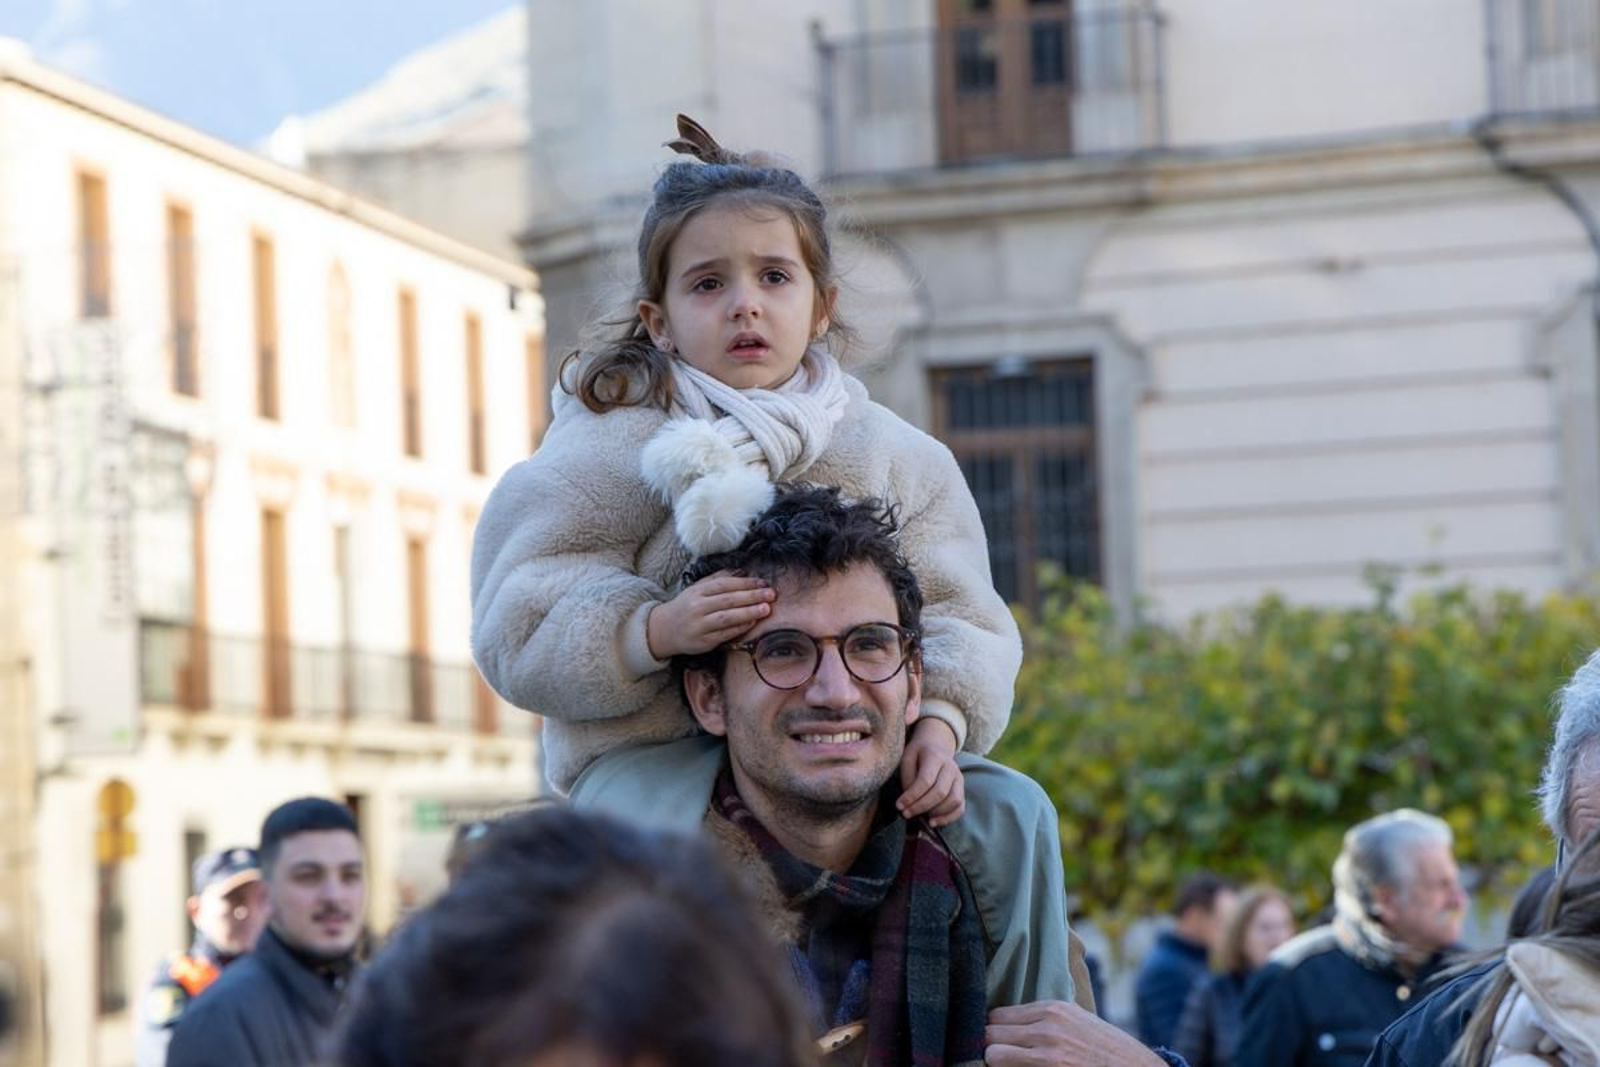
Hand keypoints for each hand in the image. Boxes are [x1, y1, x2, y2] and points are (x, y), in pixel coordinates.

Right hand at [646, 571, 772, 659]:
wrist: (663, 630)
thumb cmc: (686, 607)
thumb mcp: (698, 588)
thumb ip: (718, 578)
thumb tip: (743, 571)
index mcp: (698, 591)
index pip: (725, 584)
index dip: (746, 583)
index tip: (763, 582)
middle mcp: (698, 607)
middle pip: (728, 600)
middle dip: (752, 596)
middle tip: (771, 594)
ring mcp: (700, 625)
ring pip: (727, 617)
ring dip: (749, 613)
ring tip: (766, 609)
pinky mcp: (703, 641)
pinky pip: (725, 634)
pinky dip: (740, 628)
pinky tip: (753, 623)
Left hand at [898, 717, 963, 826]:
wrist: (935, 747)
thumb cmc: (917, 756)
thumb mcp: (907, 759)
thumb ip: (907, 778)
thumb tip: (909, 801)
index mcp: (935, 757)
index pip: (925, 780)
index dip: (912, 796)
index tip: (899, 805)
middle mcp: (951, 767)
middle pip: (940, 792)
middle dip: (921, 806)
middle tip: (906, 814)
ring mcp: (959, 779)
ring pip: (954, 801)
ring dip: (936, 813)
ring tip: (919, 818)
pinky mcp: (962, 790)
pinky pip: (960, 808)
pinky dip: (948, 818)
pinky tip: (933, 822)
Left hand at [986, 1001, 1166, 1065]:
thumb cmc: (1107, 1052)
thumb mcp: (1078, 1022)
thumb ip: (1048, 1020)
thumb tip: (1013, 1026)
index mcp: (1053, 1009)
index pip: (998, 1014)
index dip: (996, 1031)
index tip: (999, 1042)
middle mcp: (1047, 1027)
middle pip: (990, 1032)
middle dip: (992, 1046)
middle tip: (1001, 1058)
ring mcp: (1047, 1054)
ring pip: (992, 1054)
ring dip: (998, 1063)